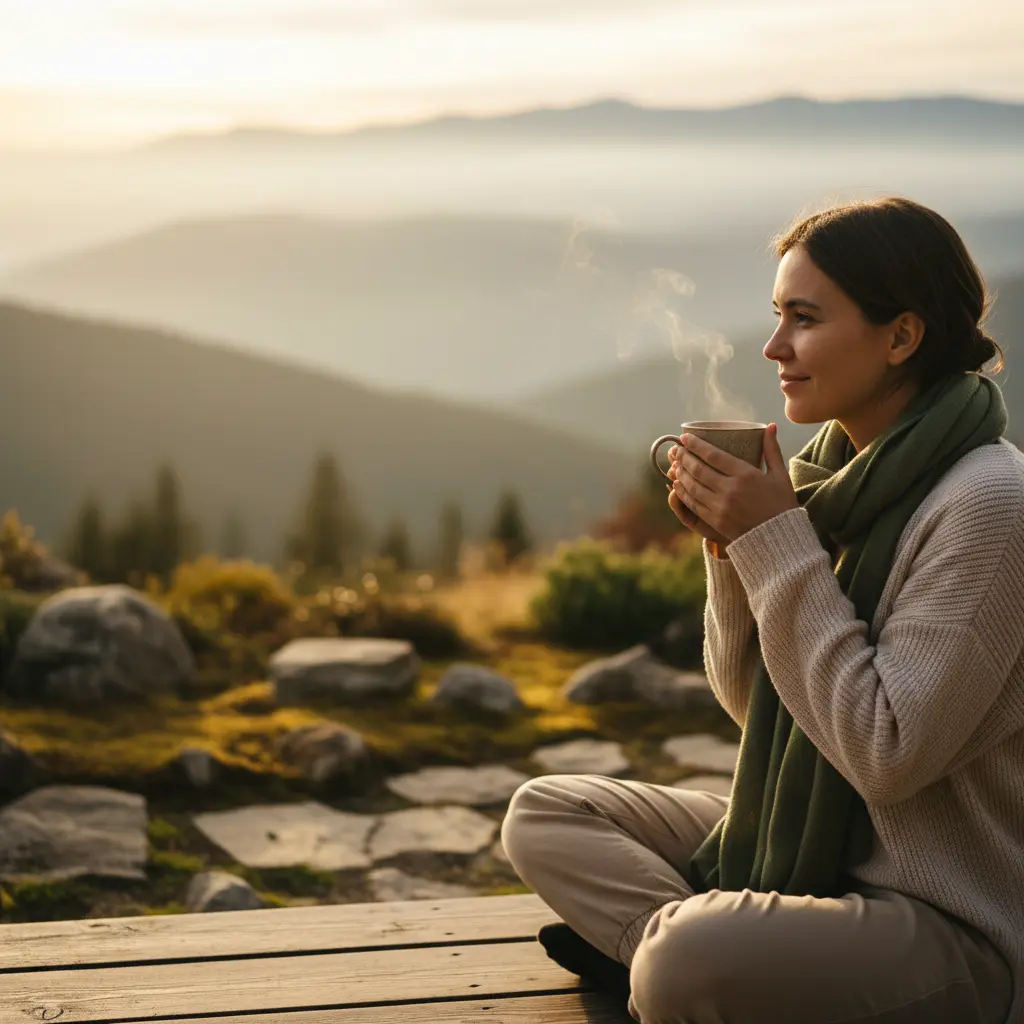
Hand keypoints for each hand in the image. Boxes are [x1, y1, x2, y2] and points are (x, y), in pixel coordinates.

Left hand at [669, 423, 799, 542]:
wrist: (780, 538)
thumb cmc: (781, 504)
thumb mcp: (781, 475)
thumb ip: (771, 449)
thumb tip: (771, 425)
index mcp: (746, 475)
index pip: (713, 455)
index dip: (696, 445)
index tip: (684, 437)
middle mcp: (730, 489)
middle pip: (699, 469)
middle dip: (684, 457)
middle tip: (676, 449)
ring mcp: (721, 506)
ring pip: (693, 486)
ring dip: (681, 473)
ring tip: (674, 464)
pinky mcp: (715, 520)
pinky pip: (693, 503)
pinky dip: (683, 493)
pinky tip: (677, 485)